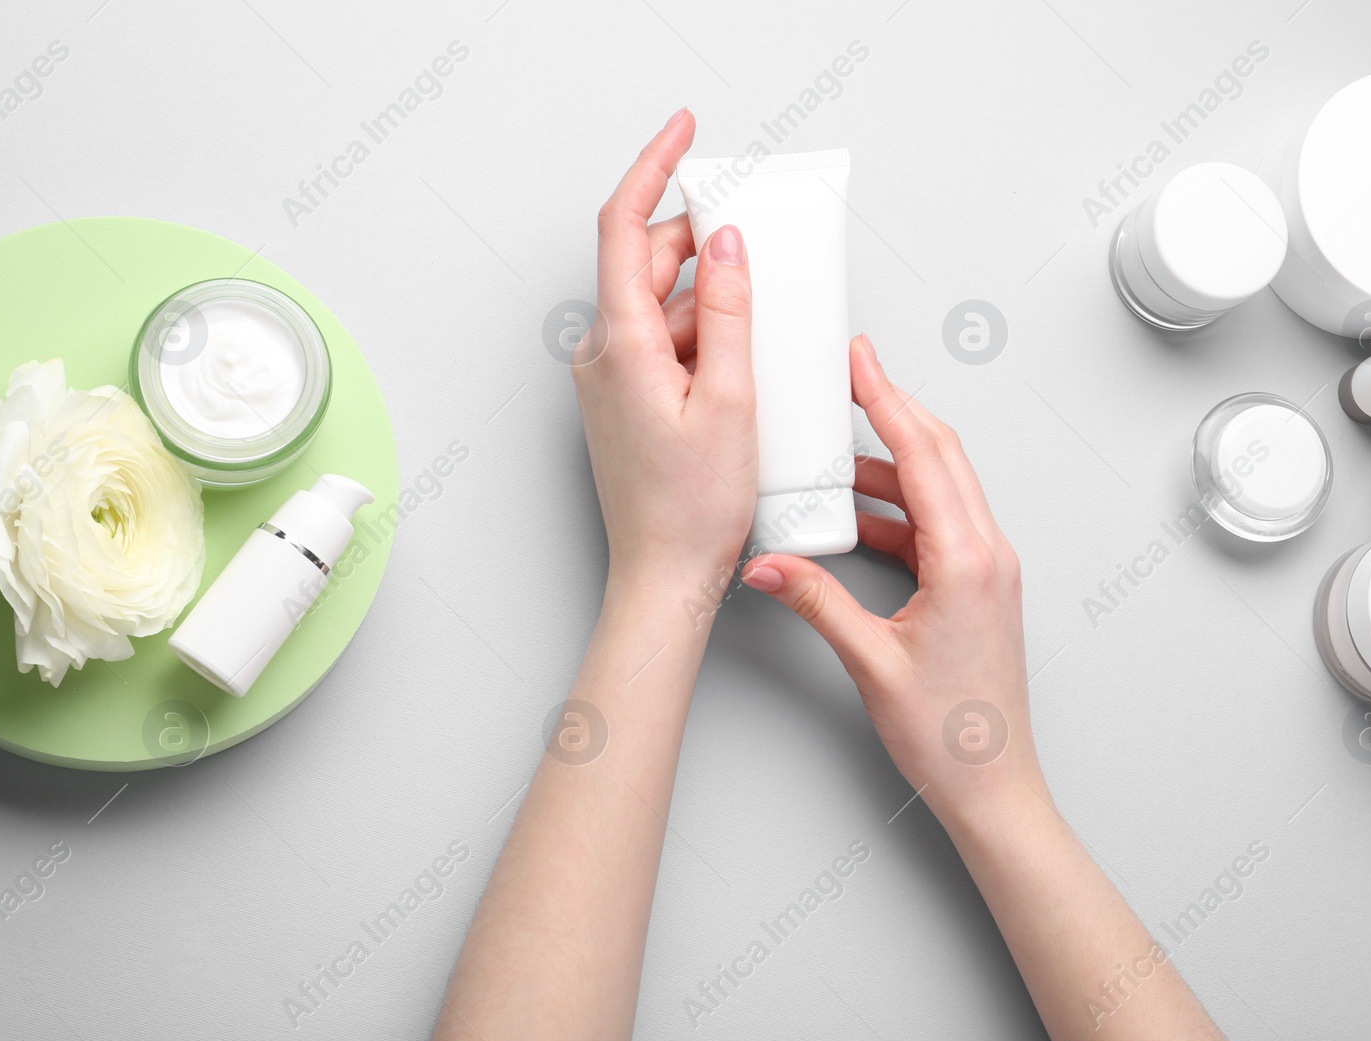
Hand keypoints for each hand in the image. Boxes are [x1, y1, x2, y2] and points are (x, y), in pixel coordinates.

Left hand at [576, 108, 757, 593]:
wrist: (665, 579)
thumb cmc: (692, 511)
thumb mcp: (730, 402)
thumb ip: (729, 312)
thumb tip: (726, 243)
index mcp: (621, 344)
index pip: (624, 226)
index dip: (653, 166)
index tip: (685, 130)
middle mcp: (604, 353)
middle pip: (649, 262)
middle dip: (703, 242)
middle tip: (761, 238)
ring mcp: (612, 377)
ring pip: (663, 305)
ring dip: (711, 298)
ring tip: (766, 324)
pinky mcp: (627, 399)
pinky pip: (665, 342)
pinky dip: (705, 335)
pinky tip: (746, 361)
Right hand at [740, 334, 1044, 817]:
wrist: (994, 787)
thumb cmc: (951, 737)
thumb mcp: (871, 663)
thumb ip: (816, 602)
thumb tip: (768, 563)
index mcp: (968, 561)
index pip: (923, 455)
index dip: (887, 399)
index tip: (859, 361)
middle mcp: (988, 555)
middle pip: (939, 456)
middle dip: (893, 409)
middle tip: (851, 375)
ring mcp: (988, 570)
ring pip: (940, 488)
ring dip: (891, 464)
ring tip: (837, 454)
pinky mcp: (979, 587)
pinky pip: (938, 525)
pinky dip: (898, 508)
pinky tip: (858, 517)